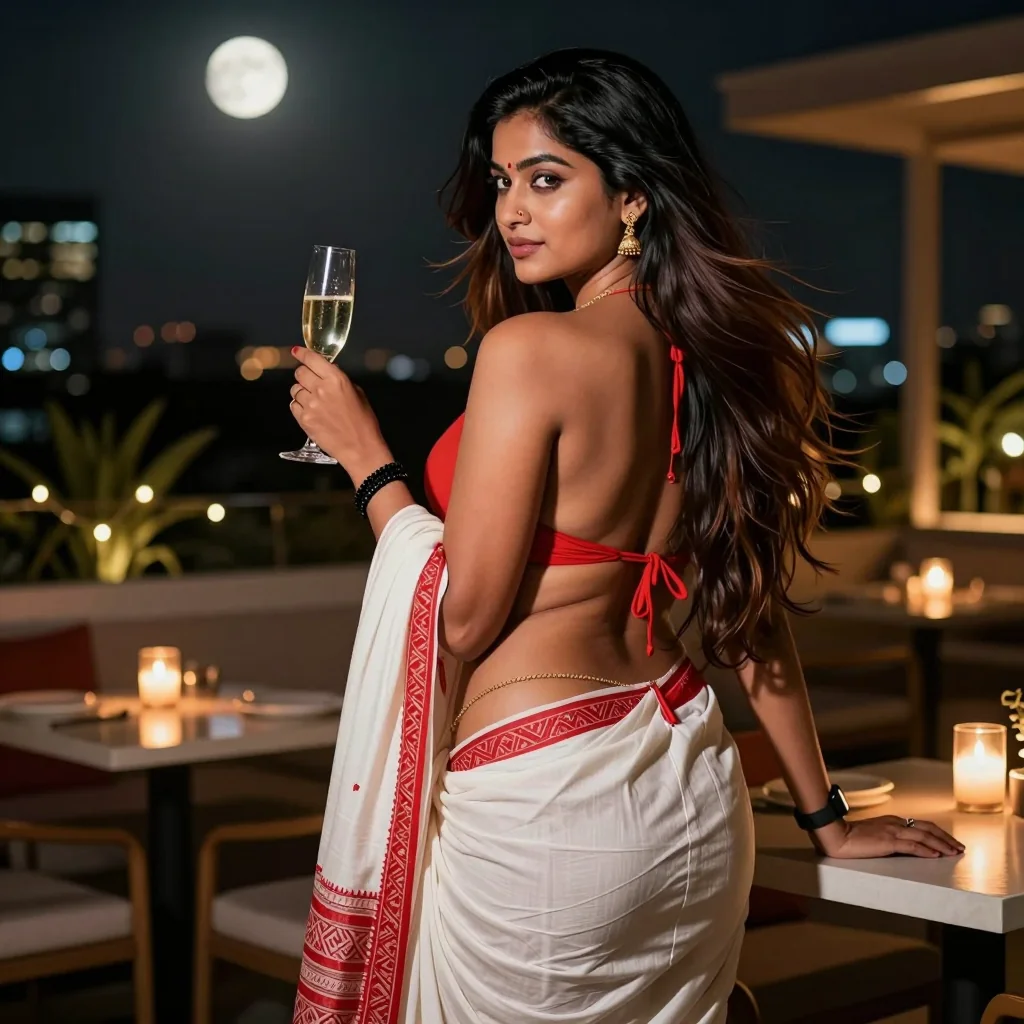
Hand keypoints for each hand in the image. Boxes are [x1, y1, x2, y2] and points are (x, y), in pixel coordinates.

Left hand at [289, 347, 390, 482]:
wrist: (360, 447)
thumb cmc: (363, 422)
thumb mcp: (358, 393)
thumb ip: (340, 380)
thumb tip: (327, 372)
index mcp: (337, 379)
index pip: (312, 359)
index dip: (302, 354)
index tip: (297, 351)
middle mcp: (321, 389)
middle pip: (299, 373)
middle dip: (304, 375)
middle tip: (311, 382)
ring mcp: (310, 405)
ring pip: (295, 390)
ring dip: (302, 392)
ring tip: (315, 402)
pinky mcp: (304, 419)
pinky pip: (293, 405)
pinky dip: (300, 406)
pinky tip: (312, 412)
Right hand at [815, 814, 963, 859]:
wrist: (836, 835)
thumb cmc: (850, 837)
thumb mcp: (873, 834)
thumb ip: (888, 837)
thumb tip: (903, 847)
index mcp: (892, 821)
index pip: (921, 825)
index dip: (938, 833)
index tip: (950, 842)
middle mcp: (895, 823)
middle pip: (928, 828)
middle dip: (946, 838)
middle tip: (960, 847)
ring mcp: (892, 831)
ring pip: (924, 836)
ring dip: (942, 845)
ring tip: (954, 852)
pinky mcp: (888, 841)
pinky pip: (912, 845)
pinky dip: (927, 850)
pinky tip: (936, 855)